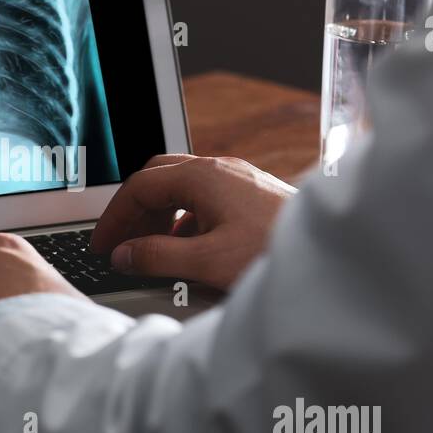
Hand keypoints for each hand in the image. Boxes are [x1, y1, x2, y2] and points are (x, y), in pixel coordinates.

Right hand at [89, 154, 295, 289]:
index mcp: (203, 177)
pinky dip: (184, 221)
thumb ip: (157, 257)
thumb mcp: (206, 261)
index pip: (140, 187)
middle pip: (159, 179)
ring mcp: (238, 180)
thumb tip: (124, 255)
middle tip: (119, 242)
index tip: (103, 245)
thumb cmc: (274, 252)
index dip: (115, 217)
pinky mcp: (252, 196)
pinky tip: (187, 249)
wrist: (330, 255)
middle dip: (135, 211)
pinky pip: (205, 200)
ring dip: (159, 217)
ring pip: (182, 189)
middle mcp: (220, 170)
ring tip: (149, 250)